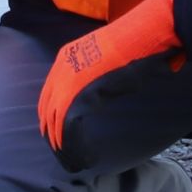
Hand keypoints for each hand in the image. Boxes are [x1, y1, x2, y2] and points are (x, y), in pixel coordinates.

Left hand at [36, 0, 180, 167]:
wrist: (145, 33)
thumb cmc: (135, 44)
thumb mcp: (109, 59)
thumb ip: (98, 75)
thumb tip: (100, 91)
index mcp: (67, 56)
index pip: (49, 92)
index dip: (52, 114)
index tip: (57, 131)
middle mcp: (62, 67)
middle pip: (46, 107)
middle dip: (50, 131)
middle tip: (60, 151)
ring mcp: (68, 77)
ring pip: (52, 117)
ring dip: (58, 140)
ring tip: (67, 158)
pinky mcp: (79, 89)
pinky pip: (65, 121)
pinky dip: (68, 139)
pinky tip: (75, 152)